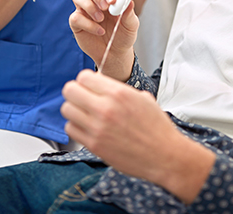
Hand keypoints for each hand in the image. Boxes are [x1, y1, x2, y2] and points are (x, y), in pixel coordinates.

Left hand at [61, 70, 215, 202]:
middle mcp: (106, 108)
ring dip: (74, 110)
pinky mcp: (94, 145)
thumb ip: (119, 90)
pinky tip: (89, 129)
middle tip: (83, 98)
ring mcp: (98, 128)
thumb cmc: (157, 128)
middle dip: (75, 92)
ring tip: (86, 115)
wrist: (165, 155)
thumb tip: (103, 86)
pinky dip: (76, 127)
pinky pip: (71, 129)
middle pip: (69, 90)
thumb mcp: (142, 98)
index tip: (90, 86)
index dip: (85, 81)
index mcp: (119, 93)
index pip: (84, 77)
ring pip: (67, 109)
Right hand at [69, 0, 137, 77]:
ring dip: (89, 6)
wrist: (115, 53)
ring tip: (100, 19)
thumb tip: (129, 1)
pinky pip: (75, 17)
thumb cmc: (123, 35)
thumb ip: (129, 13)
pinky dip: (88, 24)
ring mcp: (84, 9)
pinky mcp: (76, 22)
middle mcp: (95, 0)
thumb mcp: (131, 25)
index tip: (113, 0)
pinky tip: (99, 31)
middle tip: (104, 6)